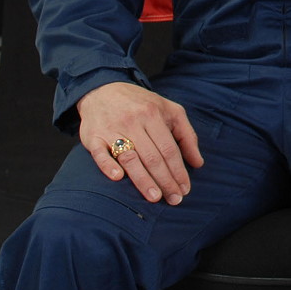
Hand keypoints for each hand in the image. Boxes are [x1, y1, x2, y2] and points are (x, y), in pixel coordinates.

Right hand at [75, 81, 202, 206]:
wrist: (103, 90)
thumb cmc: (141, 104)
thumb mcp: (170, 110)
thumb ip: (186, 135)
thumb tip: (198, 163)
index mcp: (153, 115)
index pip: (169, 149)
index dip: (178, 171)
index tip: (185, 189)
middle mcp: (133, 122)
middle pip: (152, 157)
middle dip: (165, 180)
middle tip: (174, 199)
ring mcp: (112, 129)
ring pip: (130, 158)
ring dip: (143, 180)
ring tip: (155, 198)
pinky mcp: (93, 137)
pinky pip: (100, 153)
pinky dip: (108, 165)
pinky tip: (118, 178)